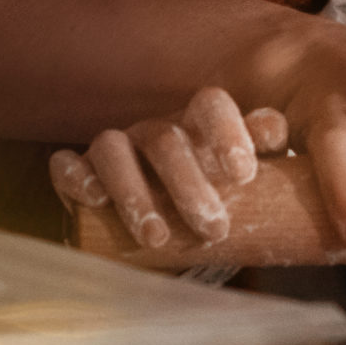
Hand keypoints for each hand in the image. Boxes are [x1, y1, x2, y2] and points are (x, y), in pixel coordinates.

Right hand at [50, 85, 288, 249]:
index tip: (244, 174)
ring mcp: (116, 147)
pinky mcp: (79, 170)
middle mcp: (154, 129)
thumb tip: (278, 130)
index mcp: (196, 121)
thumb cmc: (210, 188)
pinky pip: (67, 163)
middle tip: (215, 229)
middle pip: (166, 140)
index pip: (211, 105)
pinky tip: (92, 200)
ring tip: (158, 239)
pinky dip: (75, 176)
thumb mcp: (240, 171)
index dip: (227, 132)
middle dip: (189, 186)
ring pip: (114, 149)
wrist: (163, 214)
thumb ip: (263, 147)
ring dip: (135, 194)